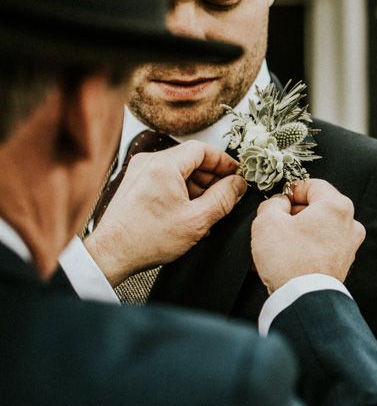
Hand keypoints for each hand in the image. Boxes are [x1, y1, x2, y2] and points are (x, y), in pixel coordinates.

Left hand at [85, 141, 245, 285]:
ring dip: (198, 188)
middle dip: (212, 178)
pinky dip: (182, 193)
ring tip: (209, 212)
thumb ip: (223, 198)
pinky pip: (167, 181)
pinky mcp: (136, 185)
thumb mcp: (196, 220)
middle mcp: (149, 163)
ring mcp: (140, 173)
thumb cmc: (144, 239)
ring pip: (180, 172)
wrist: (110, 255)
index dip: (224, 161)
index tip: (236, 174)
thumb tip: (238, 185)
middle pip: (191, 160)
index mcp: (163, 165)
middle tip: (226, 195)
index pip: (203, 149)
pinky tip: (191, 214)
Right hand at [252, 179, 364, 292]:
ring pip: (320, 226)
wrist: (304, 301)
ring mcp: (349, 244)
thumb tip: (278, 204)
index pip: (313, 184)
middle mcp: (349, 223)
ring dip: (300, 230)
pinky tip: (290, 256)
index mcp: (336, 206)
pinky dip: (308, 246)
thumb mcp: (267, 221)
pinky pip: (323, 245)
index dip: (291, 190)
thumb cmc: (290, 261)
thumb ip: (272, 203)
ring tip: (280, 242)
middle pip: (318, 206)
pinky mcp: (343, 262)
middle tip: (276, 222)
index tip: (279, 199)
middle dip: (295, 212)